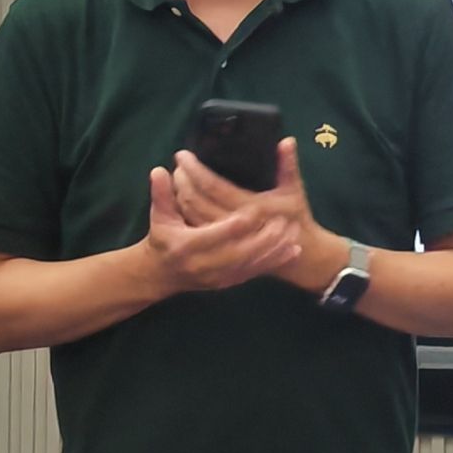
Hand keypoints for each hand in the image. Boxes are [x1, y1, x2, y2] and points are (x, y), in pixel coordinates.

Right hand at [142, 164, 300, 294]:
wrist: (160, 275)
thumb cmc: (163, 238)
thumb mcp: (159, 216)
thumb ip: (161, 194)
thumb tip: (159, 169)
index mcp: (186, 246)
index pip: (213, 235)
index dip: (234, 225)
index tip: (255, 211)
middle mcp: (202, 264)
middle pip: (238, 253)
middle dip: (262, 239)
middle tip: (284, 222)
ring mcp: (216, 276)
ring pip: (249, 265)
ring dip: (273, 250)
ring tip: (293, 232)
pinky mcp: (227, 282)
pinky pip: (253, 273)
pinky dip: (273, 262)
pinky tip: (292, 250)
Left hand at [172, 139, 341, 294]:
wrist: (298, 254)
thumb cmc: (296, 219)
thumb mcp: (294, 191)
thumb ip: (288, 165)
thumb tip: (287, 140)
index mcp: (249, 207)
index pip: (212, 186)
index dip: (194, 169)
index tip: (182, 155)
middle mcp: (232, 224)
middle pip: (194, 200)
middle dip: (182, 179)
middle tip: (178, 164)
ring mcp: (223, 237)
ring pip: (190, 214)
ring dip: (177, 194)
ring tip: (176, 176)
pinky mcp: (218, 243)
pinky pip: (193, 224)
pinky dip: (183, 210)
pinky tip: (179, 198)